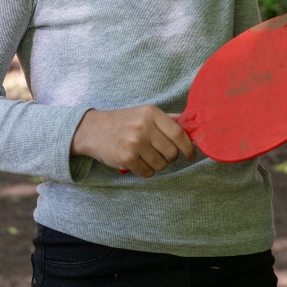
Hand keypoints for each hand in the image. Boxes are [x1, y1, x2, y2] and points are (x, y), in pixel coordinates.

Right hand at [71, 106, 195, 176]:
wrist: (93, 129)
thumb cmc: (123, 122)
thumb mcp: (144, 114)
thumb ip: (168, 120)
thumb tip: (193, 129)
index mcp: (151, 113)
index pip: (179, 134)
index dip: (189, 148)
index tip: (191, 156)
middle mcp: (144, 126)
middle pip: (172, 152)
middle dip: (170, 158)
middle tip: (161, 154)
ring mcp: (134, 142)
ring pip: (161, 165)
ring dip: (157, 165)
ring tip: (146, 157)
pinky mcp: (126, 158)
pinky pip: (148, 172)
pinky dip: (146, 171)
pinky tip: (138, 162)